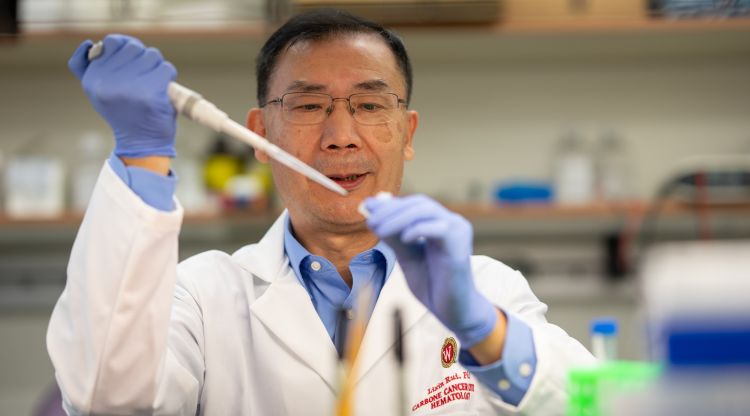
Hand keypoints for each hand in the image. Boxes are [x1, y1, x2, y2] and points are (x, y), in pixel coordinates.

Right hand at [68, 34, 176, 157]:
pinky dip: (168, 78)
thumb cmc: (123, 113)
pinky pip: (166, 69)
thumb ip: (88, 67)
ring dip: (157, 68)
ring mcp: (130, 87)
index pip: (113, 41)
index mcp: (93, 77)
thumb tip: (89, 44)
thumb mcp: (97, 91)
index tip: (131, 65)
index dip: (127, 49)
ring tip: (151, 87)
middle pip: (135, 47)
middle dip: (144, 60)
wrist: (141, 143)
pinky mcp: (151, 93)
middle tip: (143, 81)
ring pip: (153, 55)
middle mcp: (108, 81)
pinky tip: (161, 92)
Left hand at [365, 194, 497, 347]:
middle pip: (419, 203)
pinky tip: (404, 239)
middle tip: (371, 222)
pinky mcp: (460, 244)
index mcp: (440, 223)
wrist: (452, 311)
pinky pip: (438, 228)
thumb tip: (371, 213)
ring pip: (426, 211)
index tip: (367, 209)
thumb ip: (392, 236)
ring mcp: (458, 231)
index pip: (414, 204)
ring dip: (398, 218)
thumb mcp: (406, 256)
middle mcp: (452, 222)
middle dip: (392, 210)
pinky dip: (417, 230)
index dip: (390, 205)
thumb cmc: (432, 285)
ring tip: (379, 231)